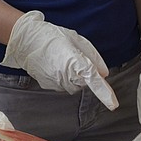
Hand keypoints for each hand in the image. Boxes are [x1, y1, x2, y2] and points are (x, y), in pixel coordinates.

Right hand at [1, 11, 118, 110]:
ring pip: (75, 85)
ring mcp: (57, 83)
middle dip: (85, 73)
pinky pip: (64, 85)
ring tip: (62, 59)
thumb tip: (103, 73)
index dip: (105, 93)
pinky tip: (55, 65)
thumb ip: (94, 57)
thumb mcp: (77, 40)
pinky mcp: (49, 86)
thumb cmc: (52, 36)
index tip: (113, 104)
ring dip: (74, 76)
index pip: (94, 81)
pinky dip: (64, 77)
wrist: (27, 41)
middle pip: (85, 82)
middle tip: (74, 56)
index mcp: (76, 62)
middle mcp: (66, 76)